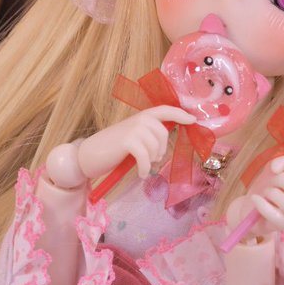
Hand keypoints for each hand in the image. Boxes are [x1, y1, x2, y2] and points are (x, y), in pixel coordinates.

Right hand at [77, 106, 194, 180]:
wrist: (89, 155)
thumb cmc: (113, 149)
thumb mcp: (133, 137)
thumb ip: (148, 135)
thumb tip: (166, 141)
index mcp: (142, 116)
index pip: (165, 110)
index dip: (180, 114)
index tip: (194, 119)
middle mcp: (139, 119)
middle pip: (164, 135)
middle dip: (161, 150)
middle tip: (151, 160)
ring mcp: (134, 128)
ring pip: (156, 147)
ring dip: (152, 161)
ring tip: (144, 166)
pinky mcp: (128, 141)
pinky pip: (146, 157)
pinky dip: (146, 169)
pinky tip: (142, 174)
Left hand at [225, 155, 283, 238]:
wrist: (248, 206)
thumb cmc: (266, 187)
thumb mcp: (271, 170)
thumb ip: (278, 162)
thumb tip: (278, 168)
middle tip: (273, 179)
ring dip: (272, 193)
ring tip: (265, 192)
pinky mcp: (281, 226)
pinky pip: (274, 215)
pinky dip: (262, 204)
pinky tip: (256, 199)